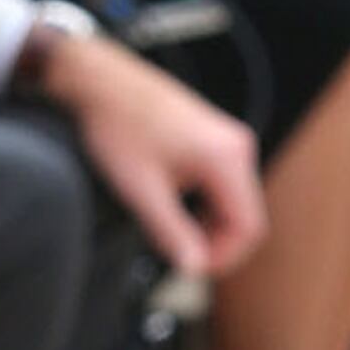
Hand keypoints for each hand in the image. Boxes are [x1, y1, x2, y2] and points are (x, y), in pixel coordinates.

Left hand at [30, 19, 265, 279]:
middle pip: (245, 216)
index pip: (249, 227)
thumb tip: (194, 268)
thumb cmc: (117, 124)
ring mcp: (228, 140)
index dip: (225, 258)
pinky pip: (223, 184)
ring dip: (209, 225)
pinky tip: (174, 207)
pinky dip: (205, 205)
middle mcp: (236, 146)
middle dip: (217, 242)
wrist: (100, 81)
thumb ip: (172, 233)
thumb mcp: (142, 189)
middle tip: (180, 256)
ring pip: (234, 202)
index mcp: (226, 158)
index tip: (193, 268)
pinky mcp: (214, 138)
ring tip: (171, 231)